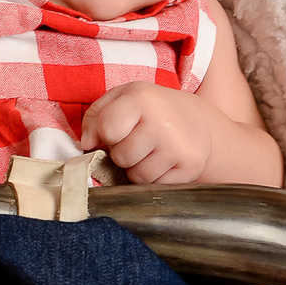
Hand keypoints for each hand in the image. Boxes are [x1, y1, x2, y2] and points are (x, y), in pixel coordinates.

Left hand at [81, 82, 216, 184]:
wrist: (198, 121)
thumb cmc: (151, 110)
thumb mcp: (121, 99)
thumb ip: (95, 117)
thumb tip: (86, 145)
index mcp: (142, 98)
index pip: (107, 129)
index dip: (106, 134)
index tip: (116, 129)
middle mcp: (162, 122)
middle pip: (122, 157)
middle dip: (123, 154)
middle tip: (137, 141)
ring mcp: (179, 146)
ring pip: (138, 176)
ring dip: (138, 169)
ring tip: (149, 152)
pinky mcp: (191, 166)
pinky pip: (156, 186)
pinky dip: (155, 178)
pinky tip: (163, 161)